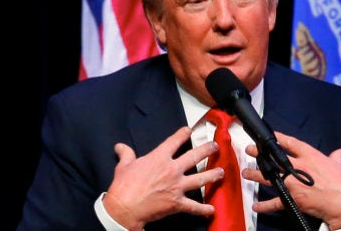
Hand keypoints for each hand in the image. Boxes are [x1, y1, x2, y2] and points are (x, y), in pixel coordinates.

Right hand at [102, 126, 223, 230]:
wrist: (124, 208)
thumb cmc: (123, 186)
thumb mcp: (124, 166)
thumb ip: (126, 154)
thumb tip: (120, 146)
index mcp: (159, 158)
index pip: (174, 141)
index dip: (183, 134)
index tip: (189, 130)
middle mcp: (172, 170)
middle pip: (194, 156)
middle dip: (207, 150)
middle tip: (215, 146)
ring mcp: (177, 186)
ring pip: (200, 179)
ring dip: (213, 175)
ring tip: (221, 172)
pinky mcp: (177, 203)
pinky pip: (194, 206)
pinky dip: (203, 209)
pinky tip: (211, 210)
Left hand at [241, 131, 340, 229]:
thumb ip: (336, 158)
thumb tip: (340, 152)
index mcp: (310, 156)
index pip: (290, 143)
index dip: (277, 138)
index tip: (267, 135)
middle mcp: (298, 167)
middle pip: (274, 158)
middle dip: (260, 154)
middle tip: (250, 150)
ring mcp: (293, 184)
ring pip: (270, 177)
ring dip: (256, 175)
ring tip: (246, 172)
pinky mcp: (293, 199)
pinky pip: (275, 202)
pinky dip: (265, 205)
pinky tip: (255, 206)